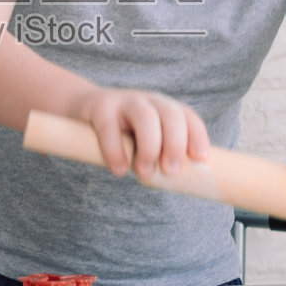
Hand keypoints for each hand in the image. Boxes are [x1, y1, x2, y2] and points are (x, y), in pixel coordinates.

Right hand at [76, 89, 209, 178]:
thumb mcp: (148, 137)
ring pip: (145, 117)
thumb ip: (162, 154)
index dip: (198, 137)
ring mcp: (125, 102)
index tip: (199, 160)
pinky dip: (116, 151)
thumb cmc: (125, 133)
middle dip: (175, 144)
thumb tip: (184, 184)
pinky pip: (110, 129)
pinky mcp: (101, 109)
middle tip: (170, 170)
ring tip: (144, 171)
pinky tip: (119, 169)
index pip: (189, 117)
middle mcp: (150, 101)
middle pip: (172, 115)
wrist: (86, 109)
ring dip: (150, 147)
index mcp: (166, 108)